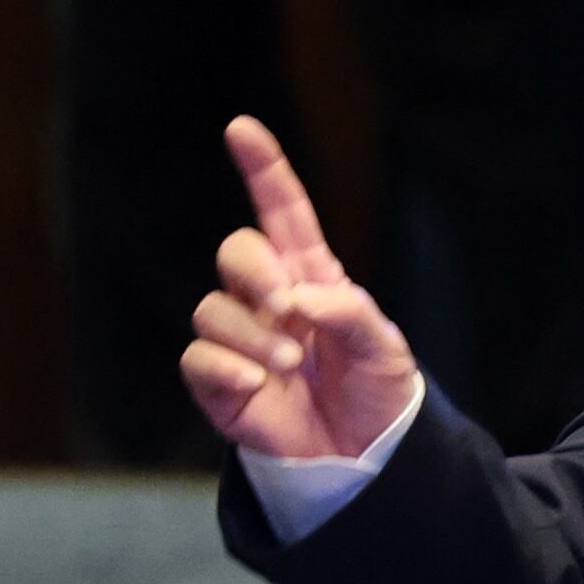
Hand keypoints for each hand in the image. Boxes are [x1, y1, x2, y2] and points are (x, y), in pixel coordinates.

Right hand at [180, 117, 420, 458]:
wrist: (363, 454)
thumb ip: (350, 312)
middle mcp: (269, 300)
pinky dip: (225, 368)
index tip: (241, 129)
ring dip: (250, 335)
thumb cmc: (377, 390)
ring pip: (211, 309)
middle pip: (236, 252)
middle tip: (288, 308)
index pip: (283, 212)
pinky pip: (197, 359)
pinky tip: (256, 386)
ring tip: (287, 365)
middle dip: (255, 271)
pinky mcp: (218, 383)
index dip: (263, 169)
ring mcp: (241, 339)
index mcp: (311, 276)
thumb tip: (300, 299)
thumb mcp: (385, 347)